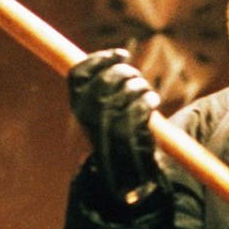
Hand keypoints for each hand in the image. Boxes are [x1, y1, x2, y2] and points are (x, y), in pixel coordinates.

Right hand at [68, 49, 160, 203]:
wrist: (123, 174)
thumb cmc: (115, 137)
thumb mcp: (101, 114)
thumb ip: (102, 90)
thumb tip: (117, 59)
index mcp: (76, 108)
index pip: (79, 73)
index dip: (101, 58)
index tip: (122, 54)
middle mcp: (86, 116)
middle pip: (108, 78)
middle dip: (127, 72)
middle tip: (136, 77)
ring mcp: (106, 126)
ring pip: (127, 91)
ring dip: (141, 86)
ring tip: (146, 91)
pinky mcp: (126, 136)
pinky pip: (141, 107)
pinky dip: (149, 100)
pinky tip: (152, 101)